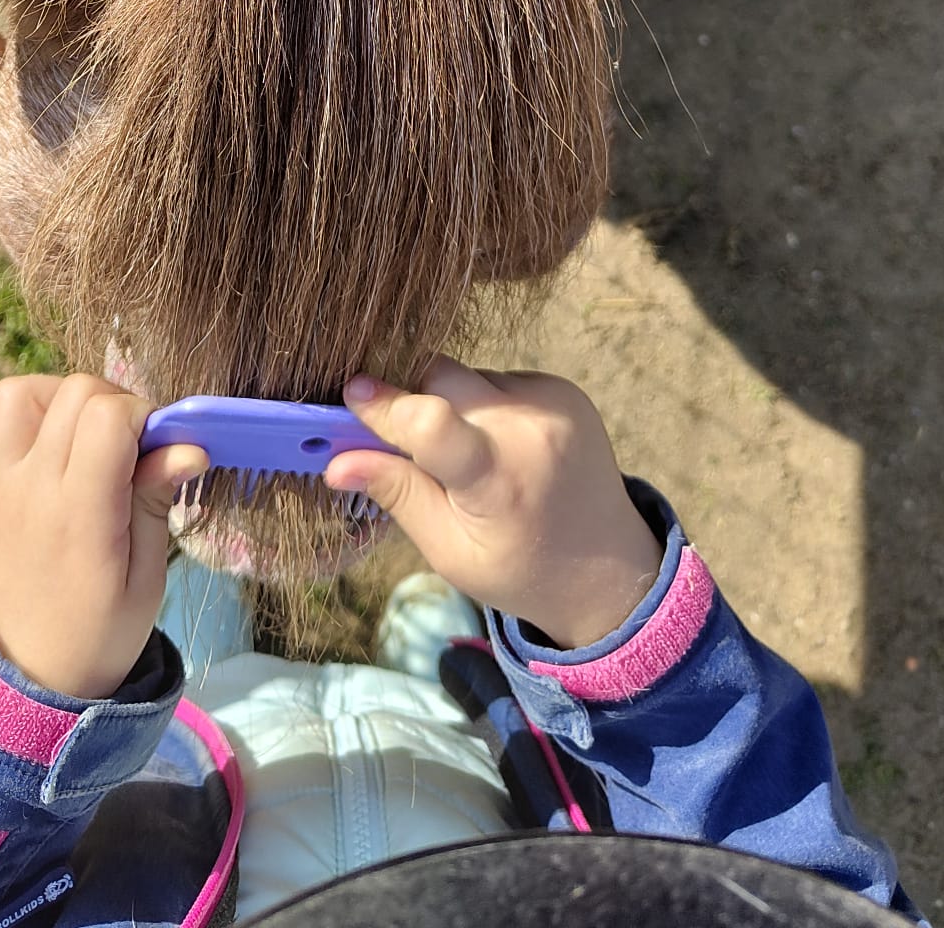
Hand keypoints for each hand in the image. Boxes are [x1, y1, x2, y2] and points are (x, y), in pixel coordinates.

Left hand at [0, 374, 206, 699]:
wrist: (18, 678)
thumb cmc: (96, 635)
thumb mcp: (145, 582)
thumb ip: (156, 503)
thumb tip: (188, 445)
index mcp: (78, 513)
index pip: (108, 416)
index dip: (146, 419)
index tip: (163, 456)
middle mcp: (34, 485)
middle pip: (77, 391)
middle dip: (119, 404)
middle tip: (138, 452)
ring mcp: (6, 479)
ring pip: (33, 390)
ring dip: (74, 400)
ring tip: (99, 443)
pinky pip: (7, 413)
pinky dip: (41, 408)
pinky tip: (68, 445)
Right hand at [326, 359, 662, 649]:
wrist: (607, 565)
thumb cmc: (517, 567)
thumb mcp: (450, 549)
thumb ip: (398, 494)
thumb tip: (335, 462)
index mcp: (498, 478)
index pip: (429, 422)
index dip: (385, 405)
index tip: (350, 394)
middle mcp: (529, 427)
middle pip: (443, 379)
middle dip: (412, 397)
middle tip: (398, 433)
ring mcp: (552, 402)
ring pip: (469, 376)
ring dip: (450, 402)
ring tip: (464, 454)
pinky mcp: (564, 389)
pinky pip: (498, 379)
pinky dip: (482, 403)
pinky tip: (495, 443)